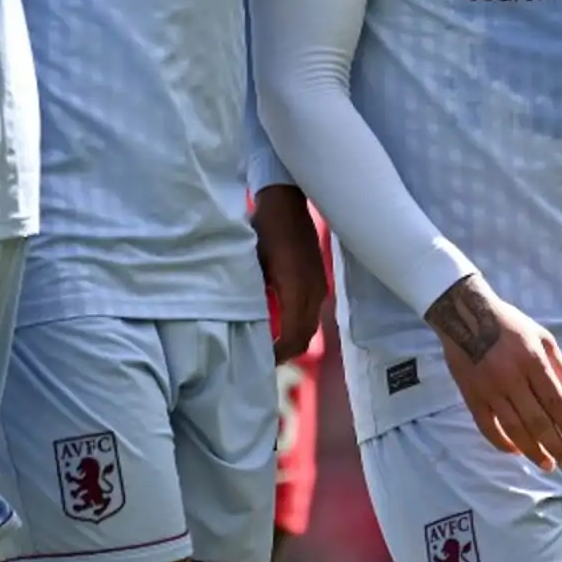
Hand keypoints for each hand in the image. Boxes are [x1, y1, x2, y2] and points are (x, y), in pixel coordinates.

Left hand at [254, 187, 328, 356]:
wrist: (286, 201)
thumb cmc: (263, 228)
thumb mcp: (251, 263)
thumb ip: (252, 295)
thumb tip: (242, 323)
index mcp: (296, 288)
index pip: (292, 335)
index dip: (277, 354)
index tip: (259, 360)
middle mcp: (313, 291)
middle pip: (305, 337)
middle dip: (285, 353)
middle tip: (262, 359)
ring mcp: (319, 286)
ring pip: (310, 327)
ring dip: (293, 339)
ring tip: (270, 344)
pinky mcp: (319, 281)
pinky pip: (312, 313)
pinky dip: (298, 325)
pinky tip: (280, 323)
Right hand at [428, 276, 561, 470]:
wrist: (464, 315)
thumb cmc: (509, 325)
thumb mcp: (542, 337)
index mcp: (532, 360)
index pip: (555, 400)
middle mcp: (511, 377)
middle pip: (537, 419)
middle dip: (555, 444)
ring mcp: (489, 388)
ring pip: (513, 427)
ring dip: (532, 450)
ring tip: (546, 464)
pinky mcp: (471, 395)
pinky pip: (486, 425)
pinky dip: (501, 442)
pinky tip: (515, 451)